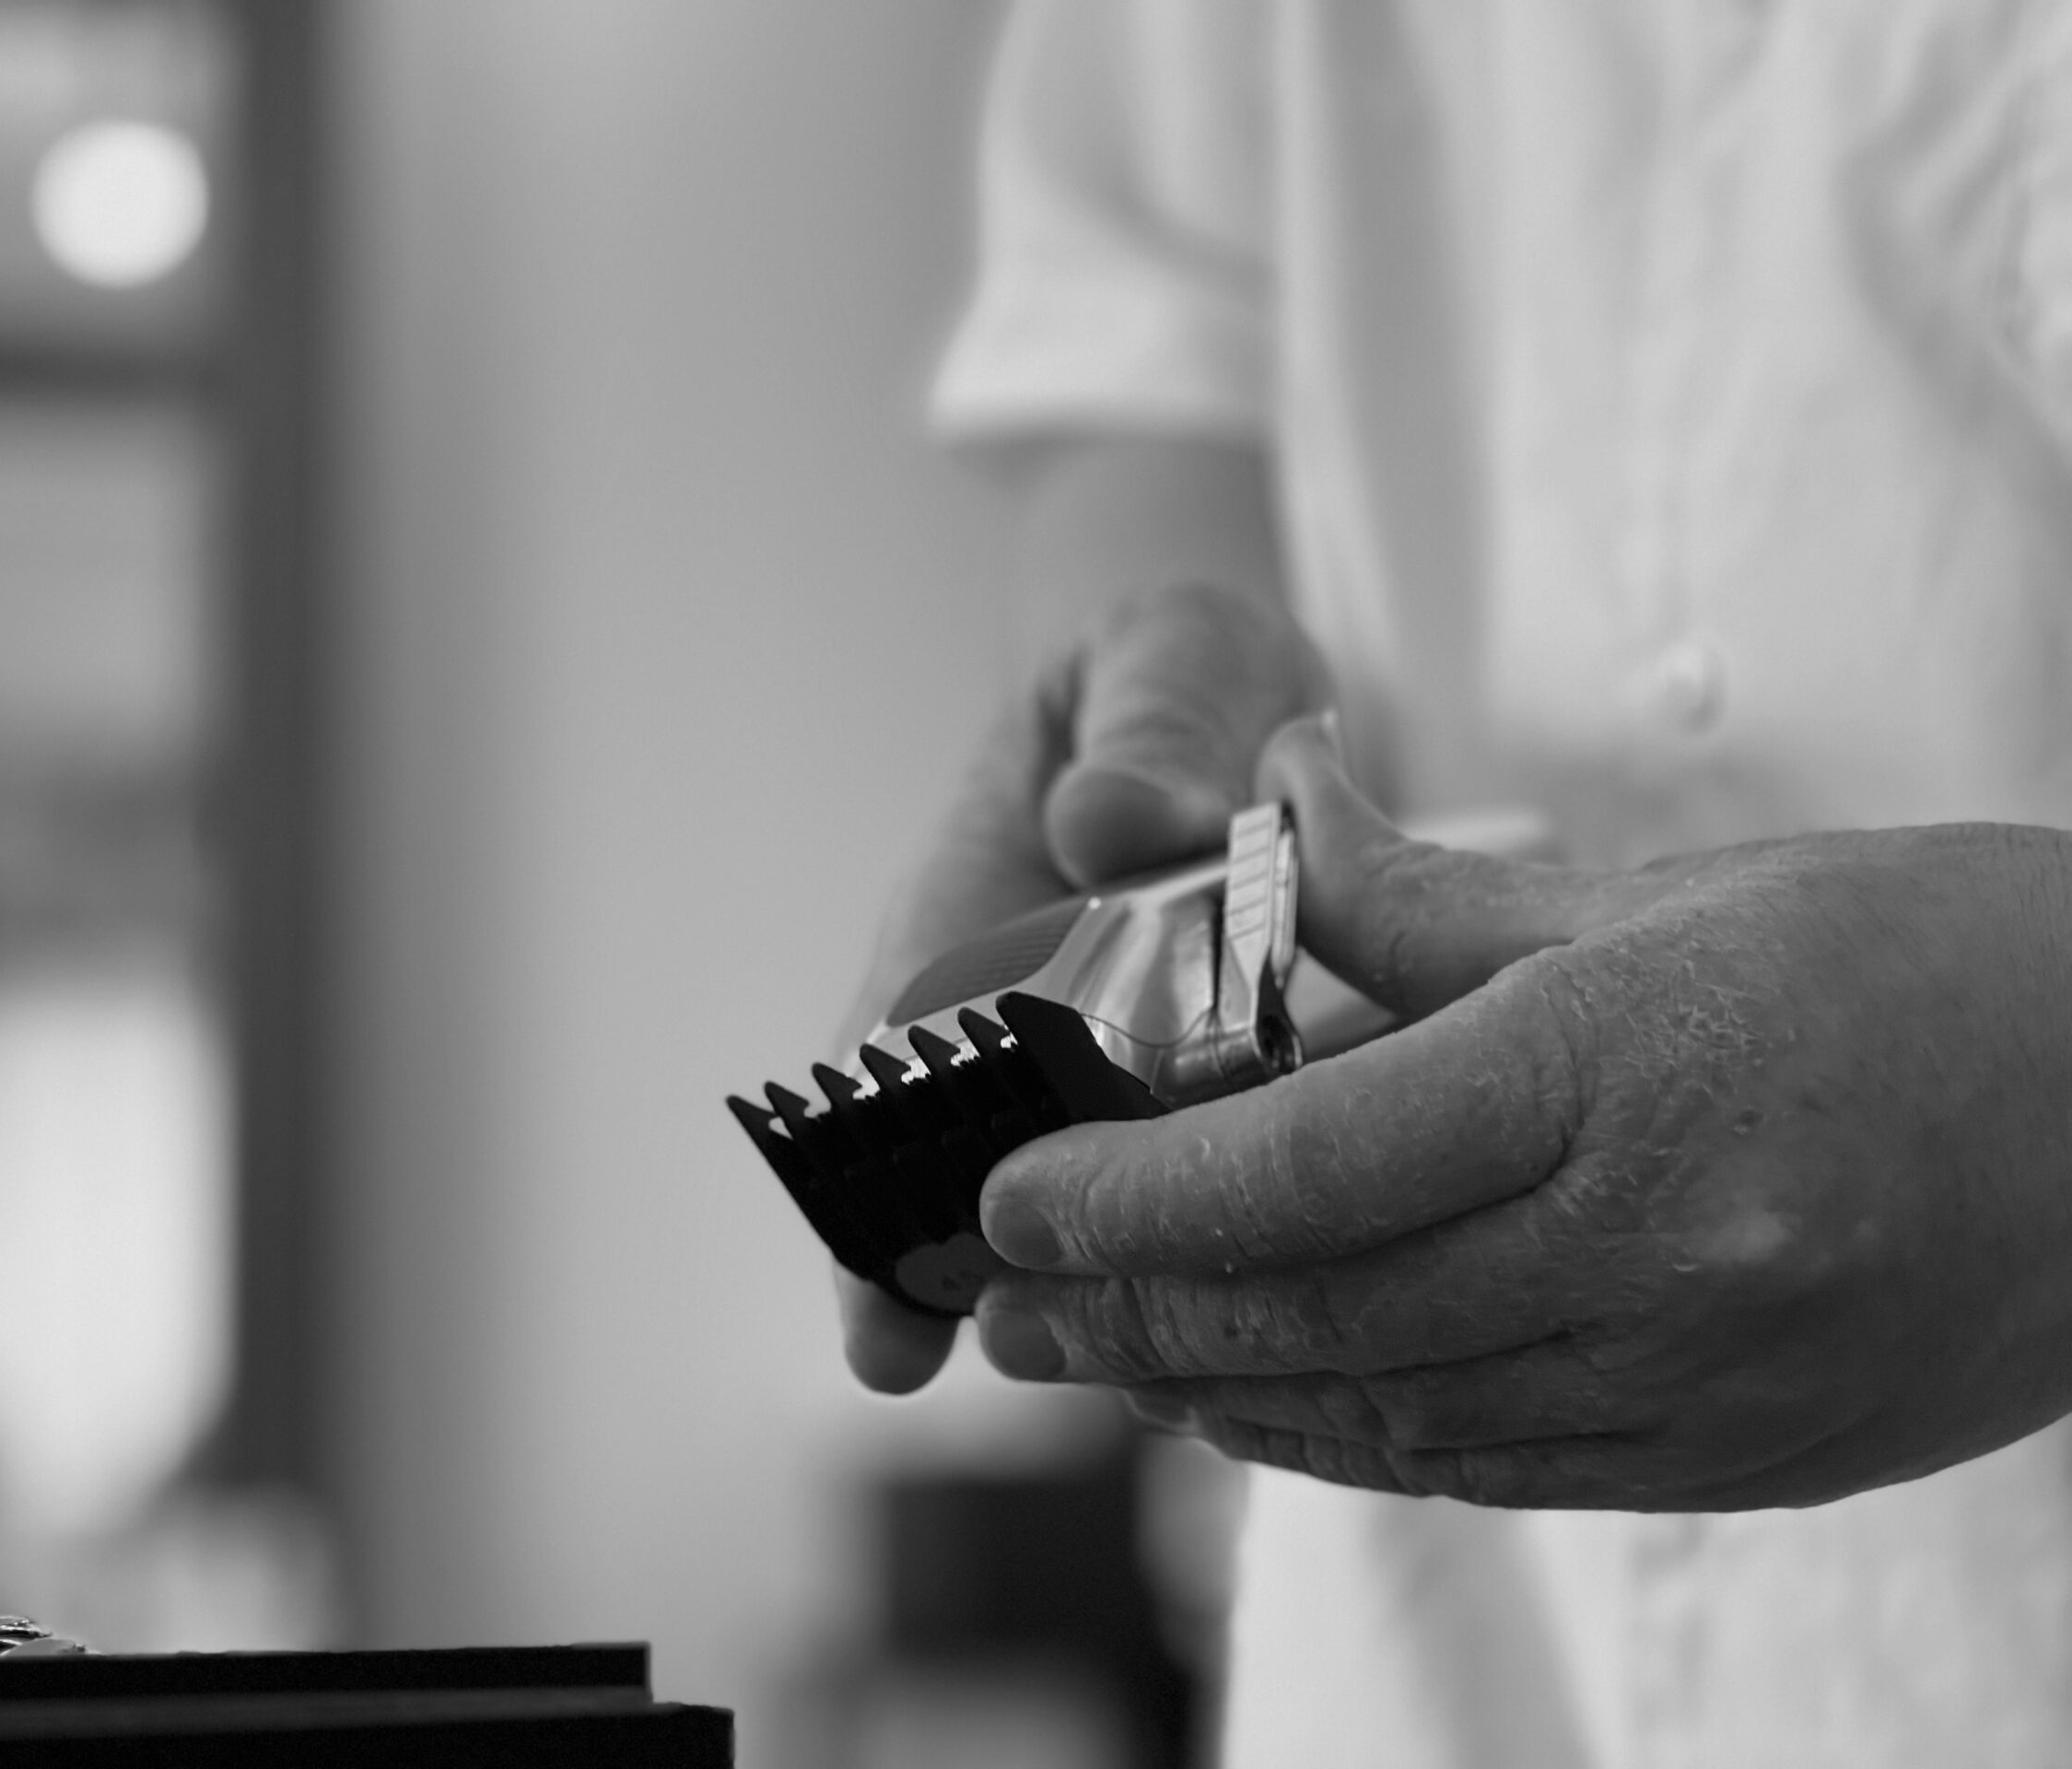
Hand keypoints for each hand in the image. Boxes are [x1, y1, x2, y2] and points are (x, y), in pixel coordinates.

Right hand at [838, 581, 1328, 1392]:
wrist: (1235, 689)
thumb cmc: (1172, 669)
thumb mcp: (1162, 661)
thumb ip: (1145, 730)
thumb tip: (1107, 820)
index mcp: (973, 908)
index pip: (892, 1047)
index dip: (863, 1162)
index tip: (857, 1255)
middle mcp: (1010, 1005)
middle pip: (940, 1152)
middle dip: (912, 1257)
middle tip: (897, 1357)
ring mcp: (1100, 1056)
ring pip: (1055, 1189)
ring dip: (1045, 1277)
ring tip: (1068, 1370)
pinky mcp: (1199, 1084)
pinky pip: (1172, 1179)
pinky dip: (1172, 1246)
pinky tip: (1209, 1332)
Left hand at [972, 717, 2071, 1508]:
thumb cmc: (1918, 961)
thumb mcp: (1659, 893)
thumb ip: (1426, 897)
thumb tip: (1273, 814)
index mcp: (1620, 1071)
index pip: (1303, 1165)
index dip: (1128, 1197)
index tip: (1014, 1198)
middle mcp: (1656, 1248)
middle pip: (1317, 1306)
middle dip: (1130, 1313)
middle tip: (1010, 1301)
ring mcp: (1702, 1374)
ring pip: (1388, 1411)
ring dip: (1218, 1390)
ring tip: (1104, 1359)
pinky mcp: (1736, 1455)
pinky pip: (1492, 1468)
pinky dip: (1353, 1442)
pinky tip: (1267, 1410)